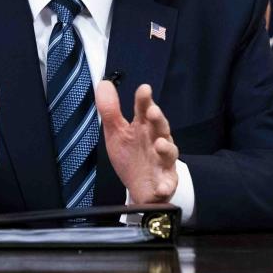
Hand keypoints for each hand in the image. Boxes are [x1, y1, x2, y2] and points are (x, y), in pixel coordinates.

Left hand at [96, 81, 178, 202]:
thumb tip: (104, 83)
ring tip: (159, 144)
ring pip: (169, 153)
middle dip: (158, 119)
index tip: (144, 89)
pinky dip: (165, 185)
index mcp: (143, 127)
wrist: (139, 189)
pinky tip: (161, 187)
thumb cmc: (131, 156)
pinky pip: (168, 184)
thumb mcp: (116, 133)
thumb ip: (110, 110)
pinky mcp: (166, 182)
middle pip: (161, 127)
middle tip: (152, 112)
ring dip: (166, 148)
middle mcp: (157, 140)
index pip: (144, 110)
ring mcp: (163, 161)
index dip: (144, 100)